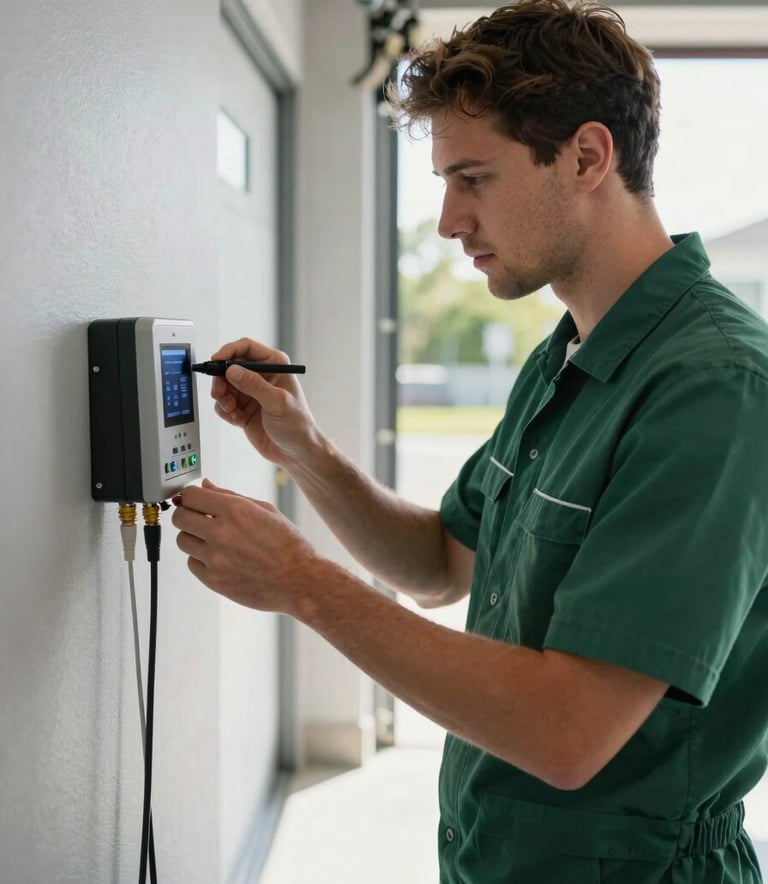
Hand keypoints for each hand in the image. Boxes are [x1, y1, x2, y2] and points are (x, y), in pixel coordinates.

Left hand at [172, 478, 317, 612]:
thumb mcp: (265, 510)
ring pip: (182, 541)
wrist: (300, 581)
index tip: (195, 500)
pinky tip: (220, 557)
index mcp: (236, 511)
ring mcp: (216, 559)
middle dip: (187, 514)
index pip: (190, 496)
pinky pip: (192, 563)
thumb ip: (231, 496)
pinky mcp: (214, 581)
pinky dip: (200, 559)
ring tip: (213, 539)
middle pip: (179, 518)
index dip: (191, 496)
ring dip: (194, 537)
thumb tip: (206, 485)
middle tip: (199, 518)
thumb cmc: (288, 545)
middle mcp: (222, 534)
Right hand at [208, 338, 317, 467]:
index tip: (216, 361)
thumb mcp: (277, 402)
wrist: (297, 452)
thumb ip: (254, 385)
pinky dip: (226, 412)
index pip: (246, 348)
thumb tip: (232, 370)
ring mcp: (251, 392)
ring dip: (223, 398)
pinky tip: (238, 420)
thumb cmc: (298, 425)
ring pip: (224, 386)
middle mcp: (261, 376)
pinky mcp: (243, 408)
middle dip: (221, 379)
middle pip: (229, 366)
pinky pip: (224, 403)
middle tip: (219, 393)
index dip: (229, 351)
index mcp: (275, 365)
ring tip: (232, 411)